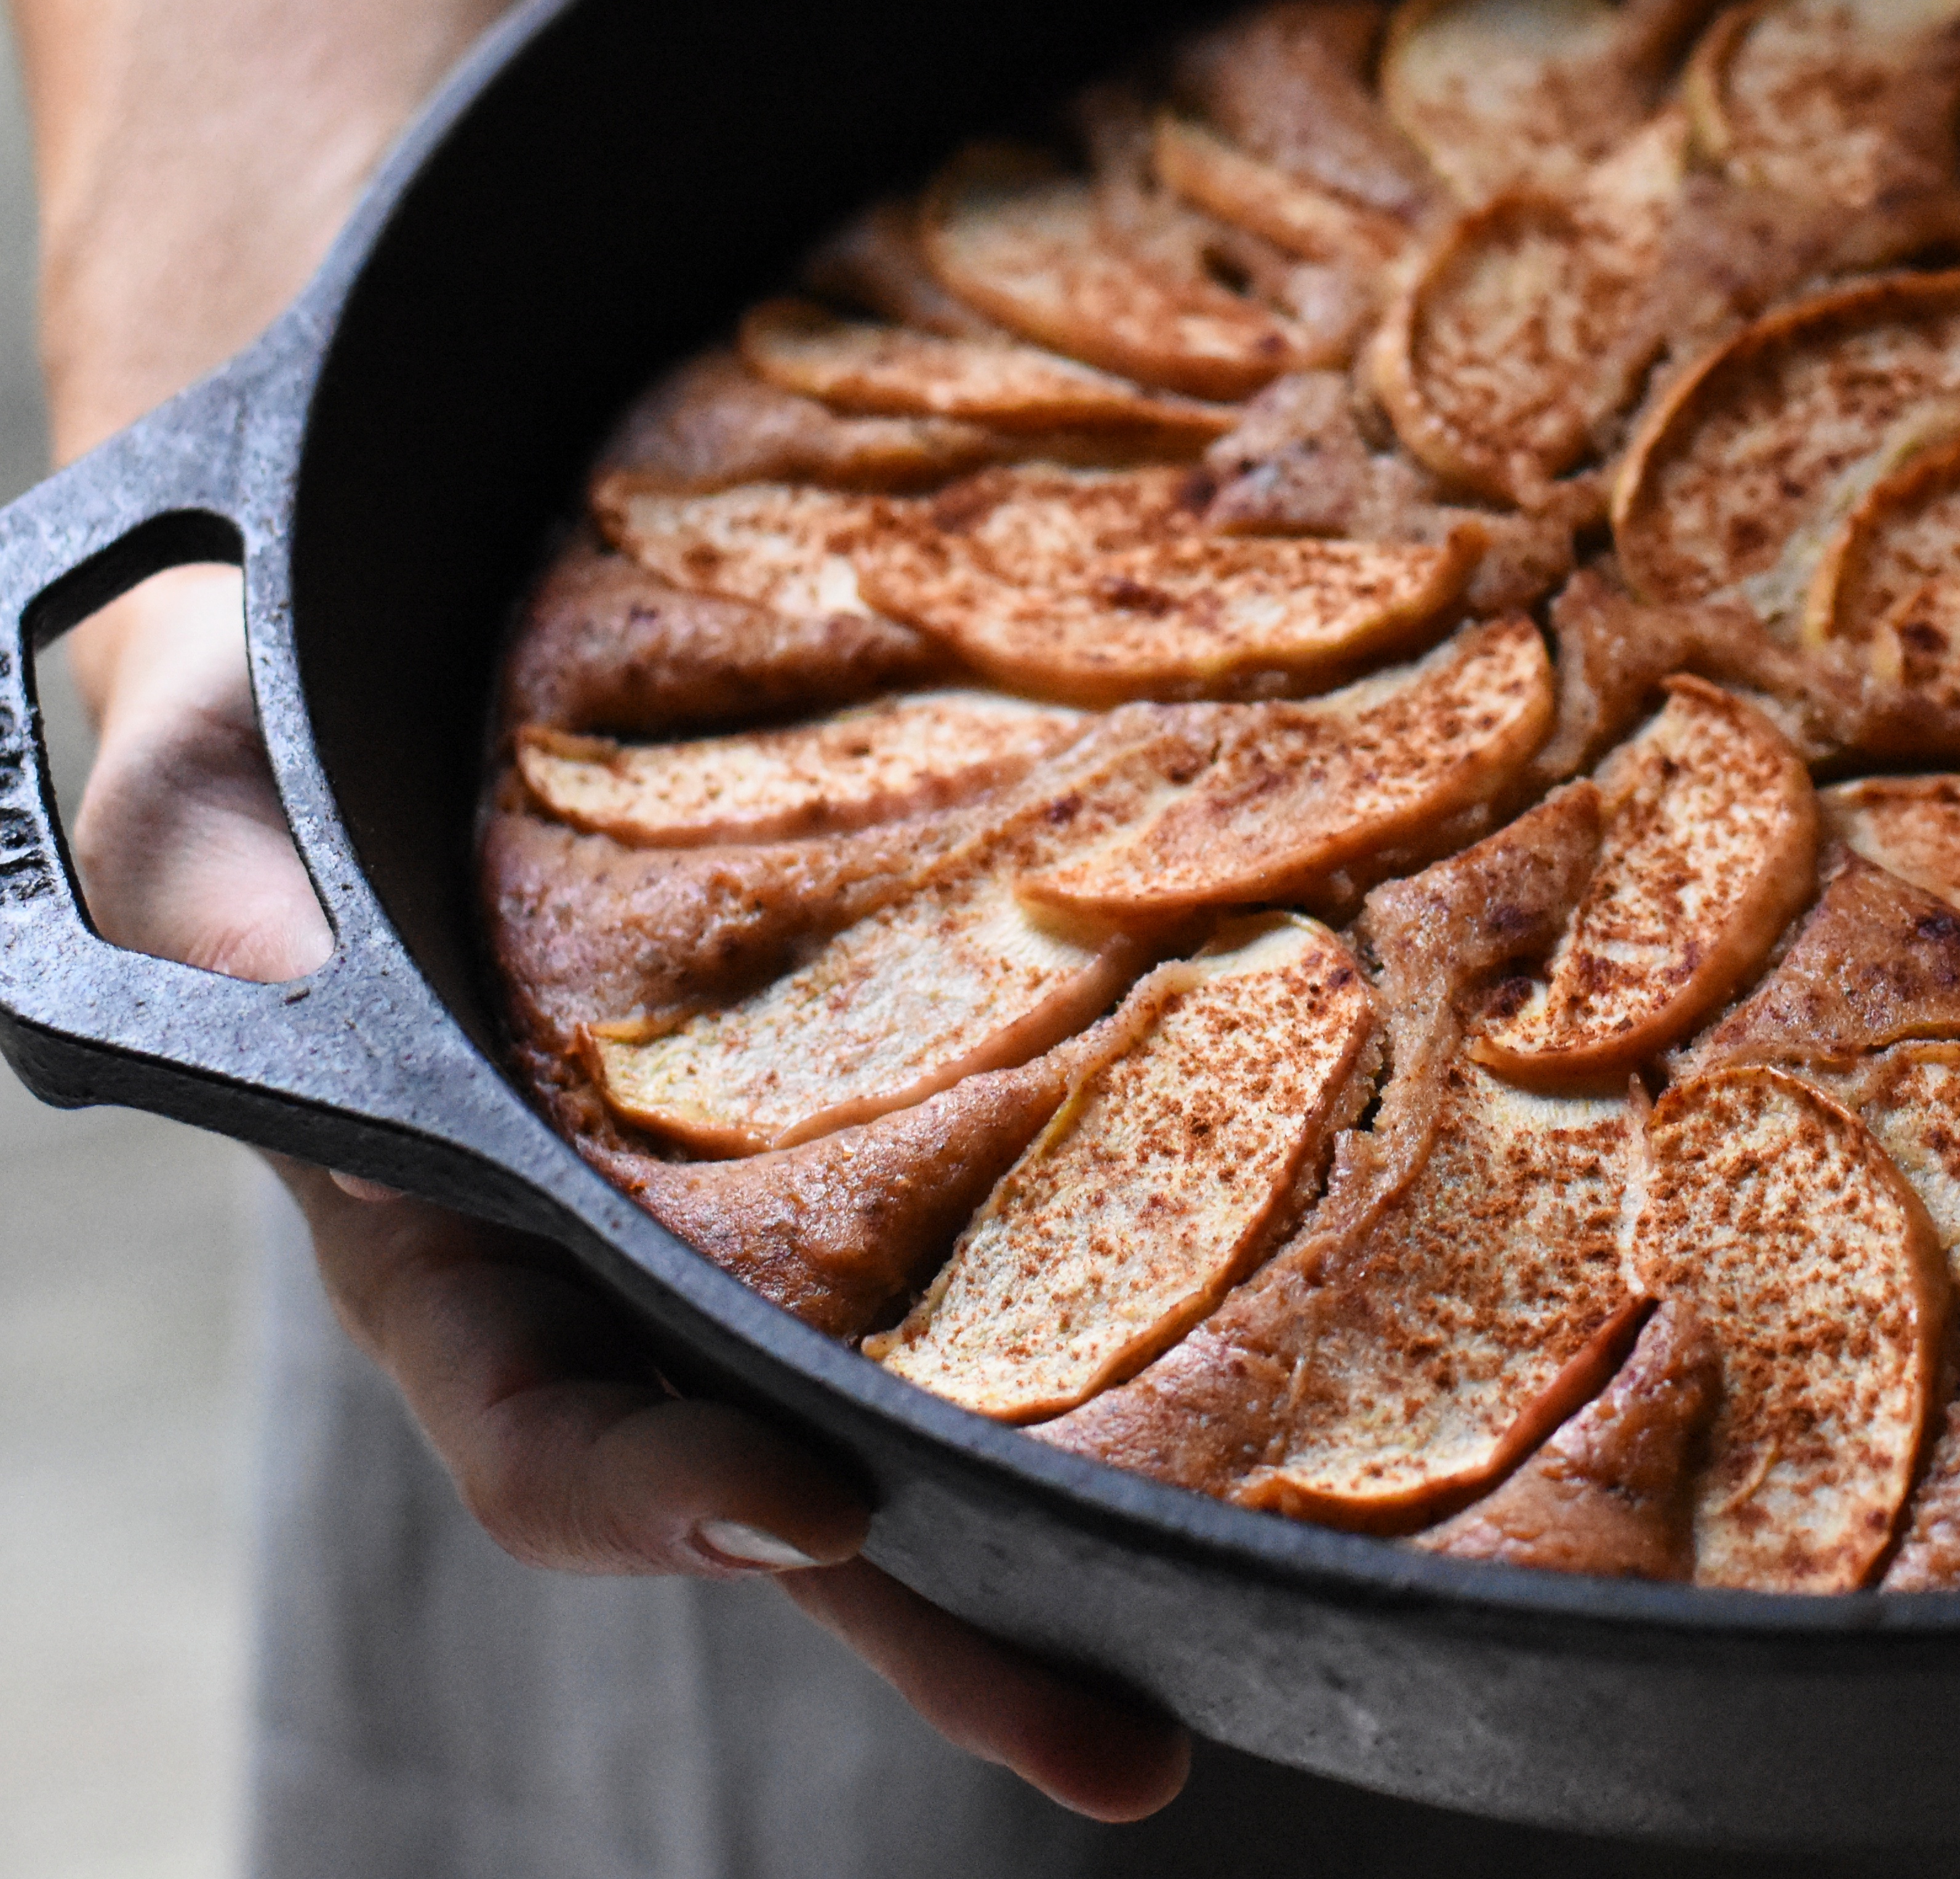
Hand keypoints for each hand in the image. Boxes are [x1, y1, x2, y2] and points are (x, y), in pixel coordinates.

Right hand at [65, 566, 1189, 1820]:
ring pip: (922, 1418)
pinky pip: (1003, 1252)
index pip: (542, 1430)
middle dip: (945, 1630)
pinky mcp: (895, 1150)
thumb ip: (205, 864)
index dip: (669, 1495)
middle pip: (788, 1505)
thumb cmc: (288, 740)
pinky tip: (1278, 1373)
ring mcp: (767, 1239)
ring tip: (1236, 1656)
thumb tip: (258, 945)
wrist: (411, 689)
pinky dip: (1126, 1314)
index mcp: (447, 1245)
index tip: (819, 1502)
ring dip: (1067, 1540)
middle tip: (1121, 1745)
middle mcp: (623, 1288)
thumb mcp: (209, 783)